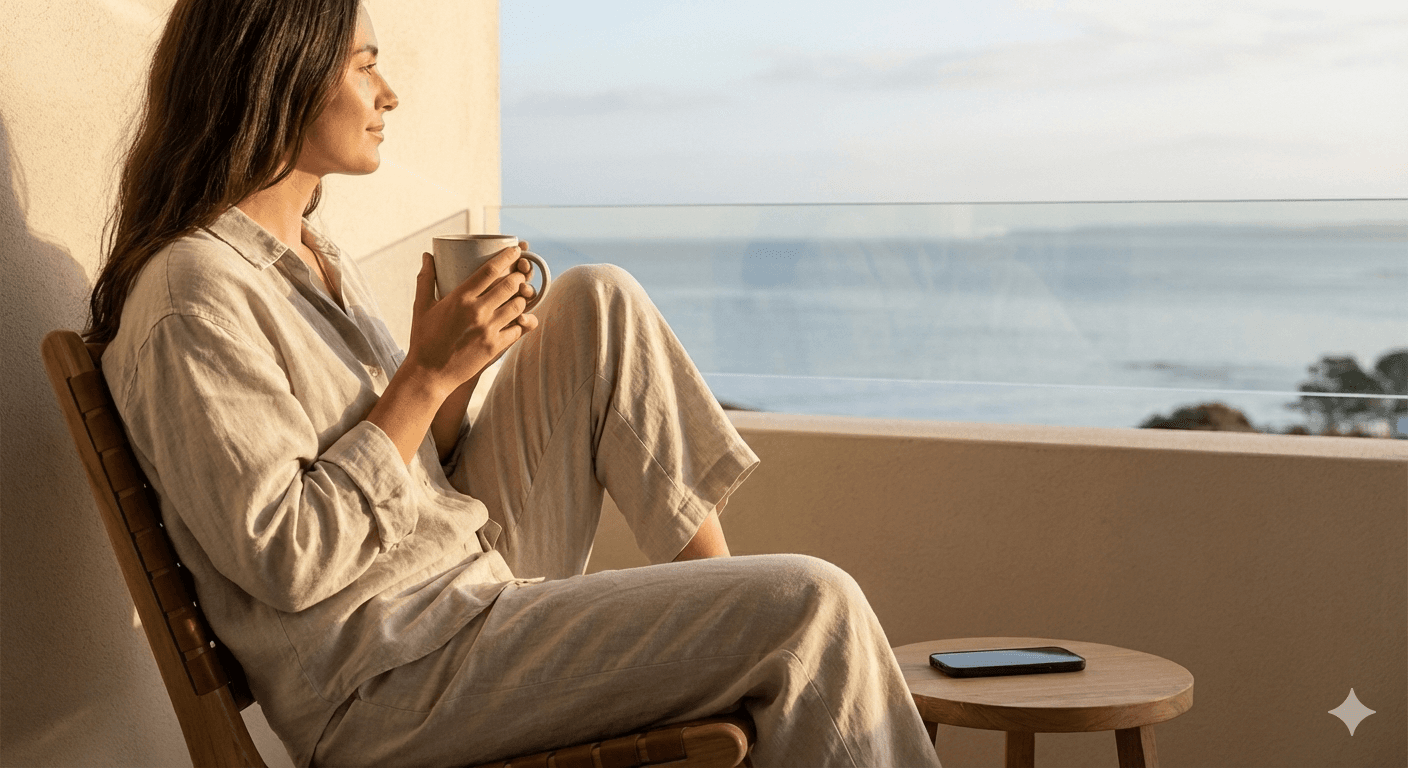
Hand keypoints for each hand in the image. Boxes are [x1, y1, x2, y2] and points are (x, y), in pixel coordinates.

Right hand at [405, 245, 539, 394]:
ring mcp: (489, 330)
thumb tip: (427, 255)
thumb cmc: (423, 338)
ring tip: (520, 295)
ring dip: (523, 298)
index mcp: (460, 298)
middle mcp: (477, 311)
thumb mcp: (421, 307)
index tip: (516, 250)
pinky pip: (519, 329)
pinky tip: (519, 319)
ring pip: (519, 306)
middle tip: (519, 274)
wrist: (429, 374)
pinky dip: (522, 322)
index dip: (508, 256)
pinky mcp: (495, 347)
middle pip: (510, 285)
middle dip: (519, 276)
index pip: (491, 270)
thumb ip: (426, 279)